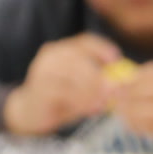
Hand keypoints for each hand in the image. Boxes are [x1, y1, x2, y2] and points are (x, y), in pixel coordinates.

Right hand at [3, 34, 117, 135]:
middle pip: (78, 58)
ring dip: (91, 91)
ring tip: (104, 104)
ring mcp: (42, 71)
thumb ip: (99, 83)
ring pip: (71, 75)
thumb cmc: (63, 98)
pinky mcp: (39, 89)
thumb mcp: (83, 88)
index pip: (85, 41)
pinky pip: (62, 93)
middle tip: (115, 91)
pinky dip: (80, 102)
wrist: (31, 112)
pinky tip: (92, 110)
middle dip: (99, 75)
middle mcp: (51, 57)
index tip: (117, 59)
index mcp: (63, 51)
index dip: (102, 48)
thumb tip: (121, 84)